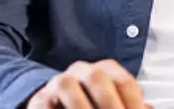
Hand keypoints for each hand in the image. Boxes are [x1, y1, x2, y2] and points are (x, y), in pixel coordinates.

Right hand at [27, 59, 150, 108]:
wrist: (53, 105)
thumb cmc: (91, 104)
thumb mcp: (113, 102)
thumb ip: (130, 105)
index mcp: (106, 70)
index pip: (125, 82)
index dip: (133, 102)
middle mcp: (82, 70)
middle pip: (97, 77)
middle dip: (109, 103)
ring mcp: (59, 82)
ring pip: (68, 85)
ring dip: (81, 106)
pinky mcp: (40, 99)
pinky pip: (47, 103)